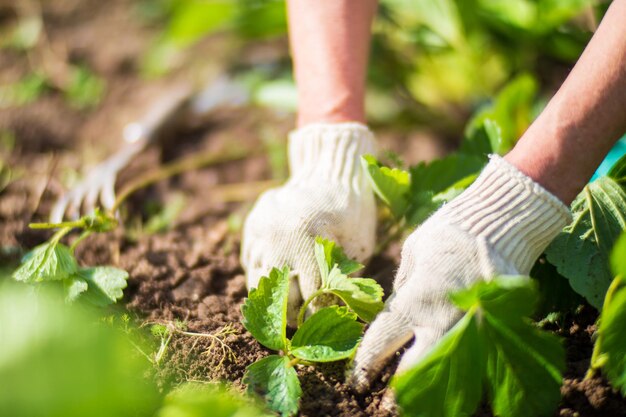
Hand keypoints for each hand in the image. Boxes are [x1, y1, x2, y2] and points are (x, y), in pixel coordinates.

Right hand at [241, 123, 376, 322]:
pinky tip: (277, 281)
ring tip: (287, 306)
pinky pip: (250, 262)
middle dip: (290, 314)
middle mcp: (278, 238)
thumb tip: (332, 313)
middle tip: (302, 321)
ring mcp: (261, 231)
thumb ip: (345, 279)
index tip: (322, 322)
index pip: (309, 296)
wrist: (329, 170)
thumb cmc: (353, 210)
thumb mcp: (359, 245)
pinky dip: (261, 276)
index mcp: (308, 242)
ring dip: (272, 297)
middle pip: (277, 294)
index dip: (317, 315)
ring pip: (257, 281)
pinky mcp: (252, 226)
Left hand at [350, 155, 570, 391]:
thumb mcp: (414, 251)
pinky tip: (460, 374)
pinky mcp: (500, 327)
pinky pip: (480, 356)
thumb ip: (403, 285)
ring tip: (423, 397)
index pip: (382, 343)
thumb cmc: (450, 229)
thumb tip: (397, 306)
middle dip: (401, 389)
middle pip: (416, 371)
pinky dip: (468, 367)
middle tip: (389, 402)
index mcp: (415, 300)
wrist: (504, 221)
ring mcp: (475, 328)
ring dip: (435, 386)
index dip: (365, 365)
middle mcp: (443, 321)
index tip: (357, 380)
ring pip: (451, 372)